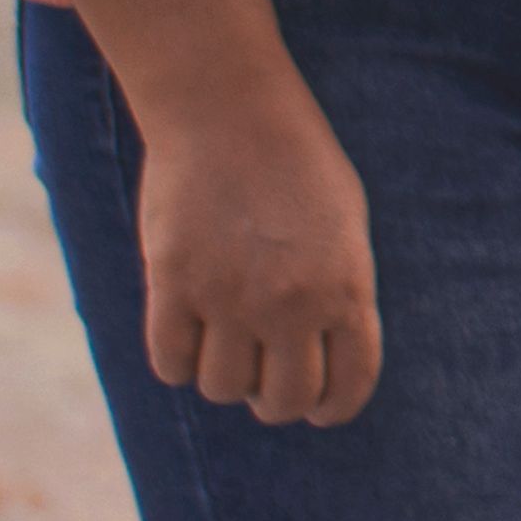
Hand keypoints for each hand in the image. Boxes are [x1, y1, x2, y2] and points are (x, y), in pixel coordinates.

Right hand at [137, 74, 384, 425]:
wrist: (228, 110)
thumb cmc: (296, 161)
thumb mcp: (344, 224)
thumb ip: (339, 291)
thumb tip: (324, 353)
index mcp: (347, 288)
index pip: (350, 385)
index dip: (333, 407)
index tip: (320, 409)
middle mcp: (291, 304)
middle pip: (283, 400)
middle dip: (277, 400)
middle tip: (266, 379)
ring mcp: (230, 297)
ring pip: (223, 388)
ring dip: (224, 378)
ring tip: (225, 345)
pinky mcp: (173, 285)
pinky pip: (170, 364)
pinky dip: (178, 363)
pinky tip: (186, 337)